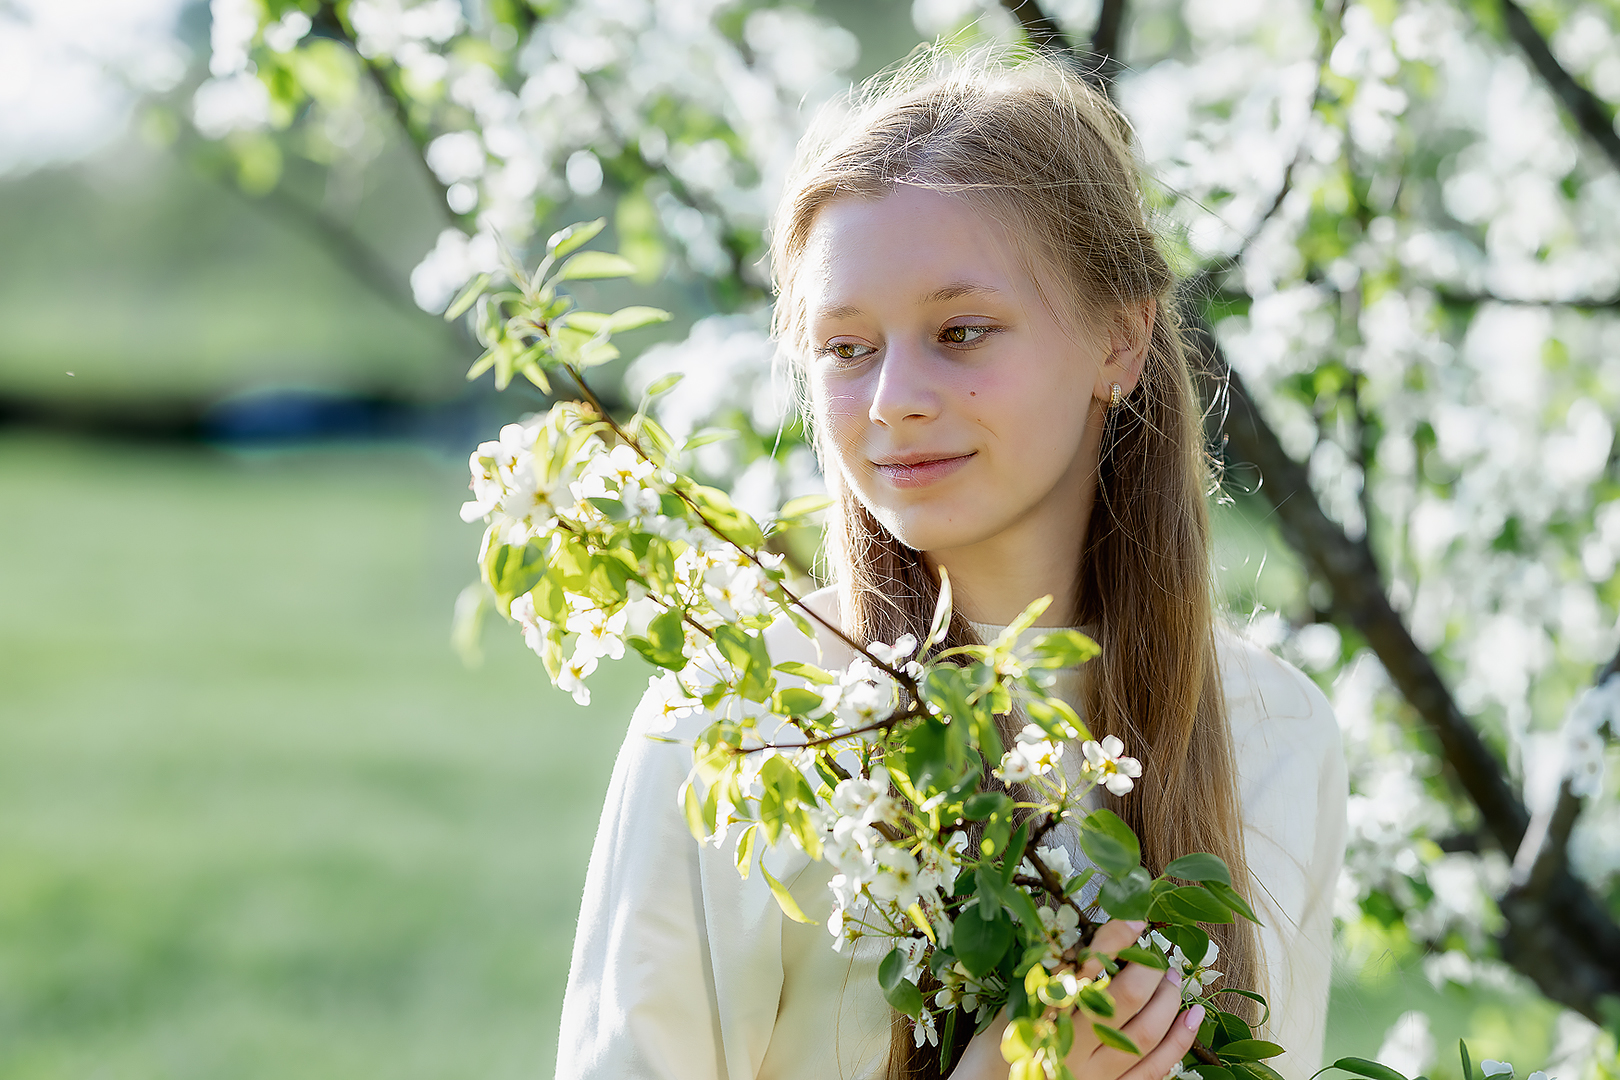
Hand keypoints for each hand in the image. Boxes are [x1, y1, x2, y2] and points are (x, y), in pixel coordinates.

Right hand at [947, 920, 1205, 1079]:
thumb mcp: (1010, 1010)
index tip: (1134, 919)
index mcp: (1044, 1018)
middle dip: (1148, 969)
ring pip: (1145, 1035)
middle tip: (1156, 952)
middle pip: (1124, 1000)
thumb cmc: (994, 1053)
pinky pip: (1155, 1071)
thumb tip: (1084, 942)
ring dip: (1168, 1000)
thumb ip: (1044, 979)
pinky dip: (1180, 1042)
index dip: (1114, 941)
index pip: (1086, 970)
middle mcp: (1073, 1049)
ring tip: (1172, 976)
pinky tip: (1193, 1017)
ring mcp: (1097, 1077)